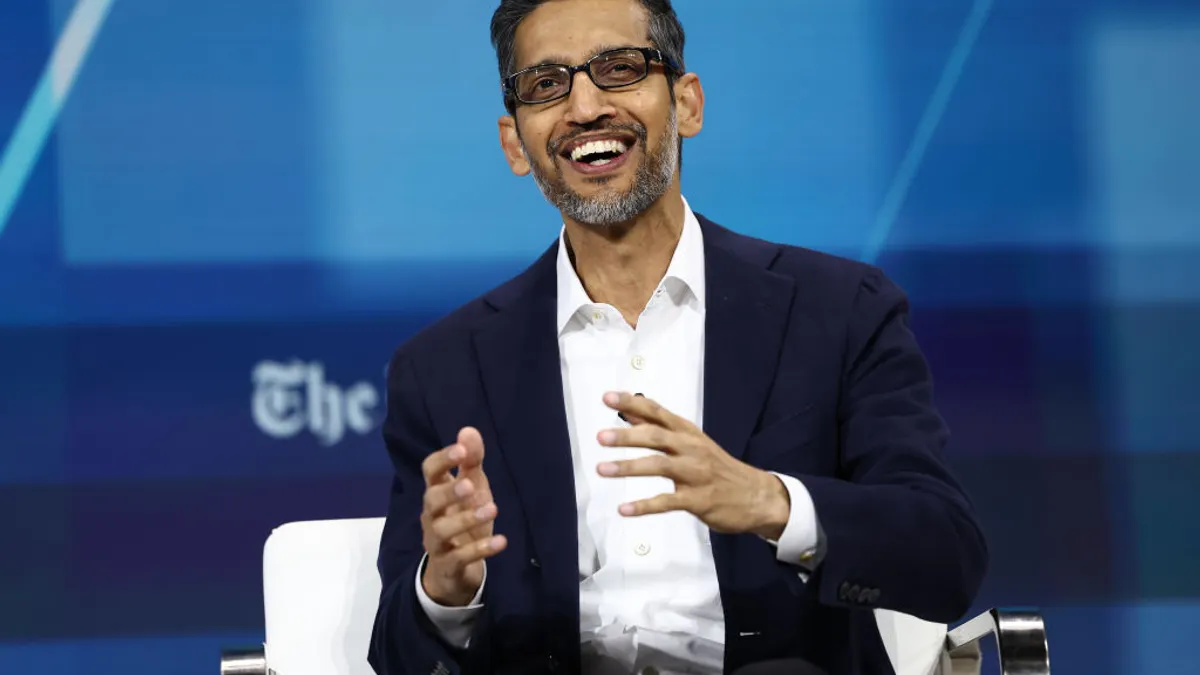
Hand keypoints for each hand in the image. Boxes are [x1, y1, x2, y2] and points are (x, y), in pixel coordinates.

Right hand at [420, 427, 506, 605]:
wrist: (453, 571)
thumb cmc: (463, 521)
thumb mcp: (472, 490)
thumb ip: (471, 462)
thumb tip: (468, 430)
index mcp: (436, 493)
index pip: (430, 472)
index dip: (442, 460)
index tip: (460, 450)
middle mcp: (431, 516)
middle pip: (431, 500)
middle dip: (449, 492)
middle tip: (470, 485)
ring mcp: (437, 541)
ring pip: (443, 530)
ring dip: (467, 519)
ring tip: (492, 510)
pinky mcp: (448, 565)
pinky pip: (460, 558)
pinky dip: (481, 549)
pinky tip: (502, 541)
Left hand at [595, 392, 790, 538]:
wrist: (757, 496)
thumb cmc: (717, 467)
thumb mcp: (691, 441)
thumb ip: (658, 427)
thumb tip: (629, 408)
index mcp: (688, 433)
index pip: (657, 412)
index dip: (632, 403)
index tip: (607, 397)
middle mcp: (691, 449)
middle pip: (656, 437)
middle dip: (627, 436)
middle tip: (600, 437)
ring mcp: (696, 474)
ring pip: (659, 466)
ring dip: (629, 467)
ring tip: (602, 469)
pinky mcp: (699, 500)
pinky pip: (667, 502)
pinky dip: (644, 506)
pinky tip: (624, 509)